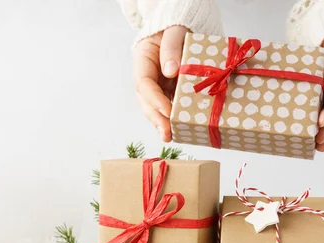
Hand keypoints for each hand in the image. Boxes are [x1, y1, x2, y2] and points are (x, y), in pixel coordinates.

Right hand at [133, 26, 188, 142]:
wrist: (180, 25)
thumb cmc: (176, 26)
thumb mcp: (174, 30)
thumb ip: (171, 48)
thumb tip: (170, 71)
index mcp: (143, 59)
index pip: (144, 83)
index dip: (155, 99)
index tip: (168, 111)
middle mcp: (146, 75)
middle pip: (146, 100)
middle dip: (156, 118)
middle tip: (167, 133)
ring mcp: (156, 84)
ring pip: (154, 106)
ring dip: (161, 122)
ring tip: (170, 136)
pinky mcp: (167, 89)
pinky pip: (167, 105)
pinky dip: (171, 117)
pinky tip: (178, 129)